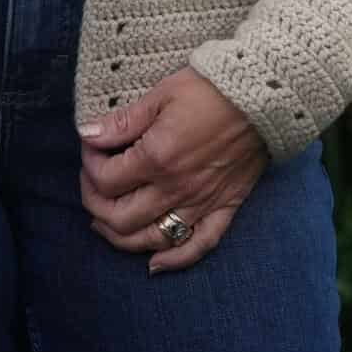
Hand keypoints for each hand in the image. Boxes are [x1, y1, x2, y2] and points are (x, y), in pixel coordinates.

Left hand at [77, 65, 268, 274]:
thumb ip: (123, 121)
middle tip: (92, 182)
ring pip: (151, 240)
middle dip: (95, 203)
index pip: (106, 179)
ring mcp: (201, 203)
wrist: (264, 95)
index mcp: (157, 158)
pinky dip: (174, 260)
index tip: (91, 146)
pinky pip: (199, 246)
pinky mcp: (224, 207)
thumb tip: (87, 134)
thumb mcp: (161, 95)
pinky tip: (155, 262)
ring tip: (105, 222)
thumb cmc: (210, 88)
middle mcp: (176, 189)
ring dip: (121, 237)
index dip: (89, 164)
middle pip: (120, 218)